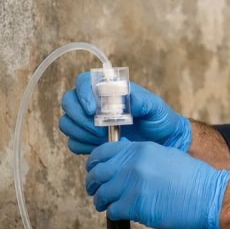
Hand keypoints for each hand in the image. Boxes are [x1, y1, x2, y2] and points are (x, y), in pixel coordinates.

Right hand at [59, 72, 191, 153]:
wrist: (162, 142)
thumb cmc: (159, 120)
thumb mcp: (155, 108)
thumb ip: (140, 101)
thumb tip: (124, 96)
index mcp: (107, 89)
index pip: (83, 82)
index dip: (83, 94)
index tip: (93, 110)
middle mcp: (94, 103)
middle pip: (68, 102)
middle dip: (80, 117)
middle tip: (99, 129)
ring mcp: (88, 123)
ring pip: (67, 123)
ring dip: (81, 132)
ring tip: (104, 138)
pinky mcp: (87, 141)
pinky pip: (73, 143)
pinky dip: (84, 146)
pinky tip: (101, 147)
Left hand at [85, 140, 229, 228]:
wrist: (209, 195)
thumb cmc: (193, 179)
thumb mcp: (165, 155)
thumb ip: (141, 157)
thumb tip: (122, 165)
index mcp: (140, 149)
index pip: (102, 152)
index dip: (94, 164)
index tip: (94, 172)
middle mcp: (133, 164)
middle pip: (98, 174)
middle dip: (93, 185)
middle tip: (96, 192)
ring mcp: (133, 184)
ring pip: (103, 194)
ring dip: (103, 202)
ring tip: (108, 205)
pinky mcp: (136, 205)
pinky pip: (113, 211)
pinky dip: (115, 214)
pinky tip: (124, 213)